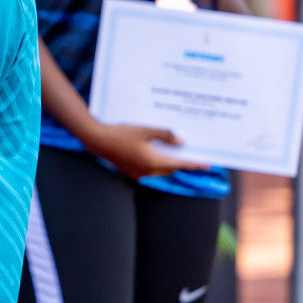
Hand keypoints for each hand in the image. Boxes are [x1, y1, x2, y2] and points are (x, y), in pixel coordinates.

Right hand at [83, 123, 206, 178]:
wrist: (95, 139)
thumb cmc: (119, 133)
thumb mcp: (144, 130)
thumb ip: (164, 135)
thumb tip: (180, 141)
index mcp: (152, 161)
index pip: (179, 164)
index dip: (194, 164)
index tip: (207, 165)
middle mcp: (146, 170)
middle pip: (170, 169)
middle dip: (181, 163)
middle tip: (193, 156)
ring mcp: (137, 172)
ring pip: (159, 170)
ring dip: (168, 163)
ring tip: (175, 153)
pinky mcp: (129, 170)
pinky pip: (148, 169)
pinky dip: (156, 162)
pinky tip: (156, 153)